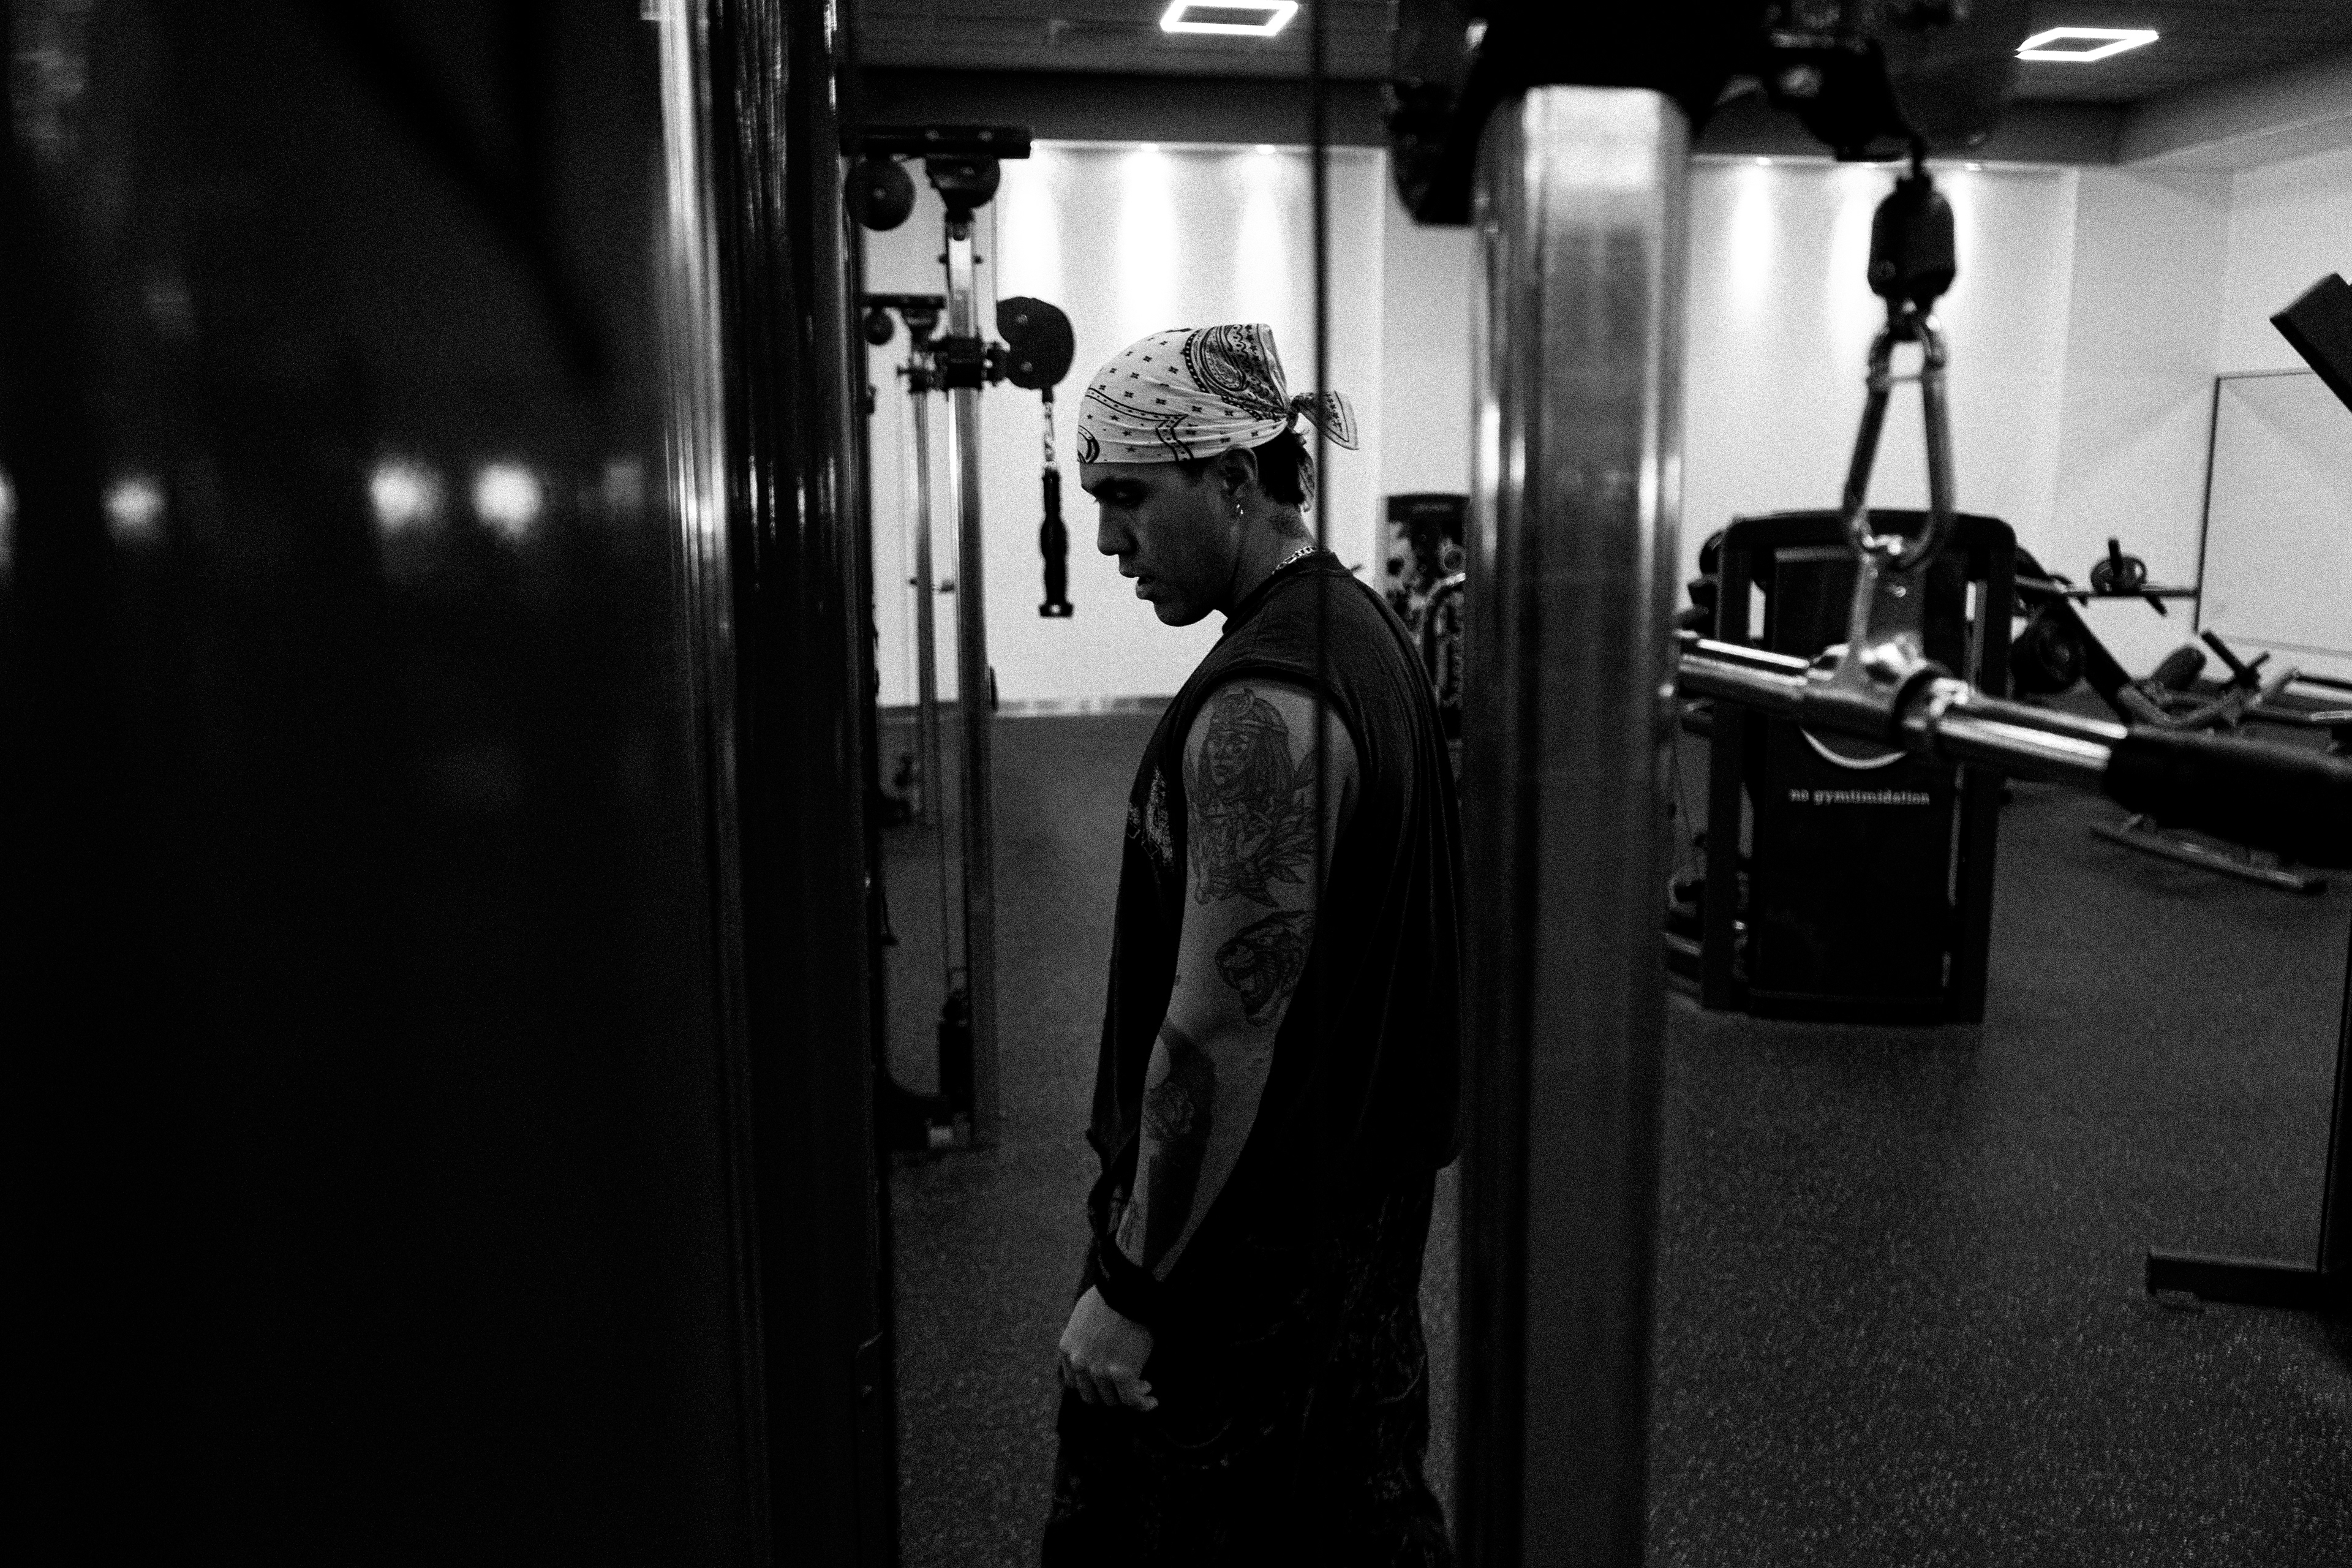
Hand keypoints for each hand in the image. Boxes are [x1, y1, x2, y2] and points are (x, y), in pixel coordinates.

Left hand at [1058, 1285, 1157, 1410]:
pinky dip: (1143, 1404)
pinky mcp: (1122, 1374)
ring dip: (1128, 1397)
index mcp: (1067, 1348)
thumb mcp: (1082, 1315)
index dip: (1091, 1385)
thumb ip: (1081, 1337)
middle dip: (1108, 1393)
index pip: (1073, 1382)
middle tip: (1124, 1387)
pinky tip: (1152, 1401)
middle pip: (1091, 1395)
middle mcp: (1079, 1364)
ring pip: (1113, 1400)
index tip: (1105, 1382)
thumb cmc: (1110, 1294)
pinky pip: (1132, 1400)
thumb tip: (1093, 1344)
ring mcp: (1100, 1371)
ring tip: (1143, 1387)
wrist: (1128, 1288)